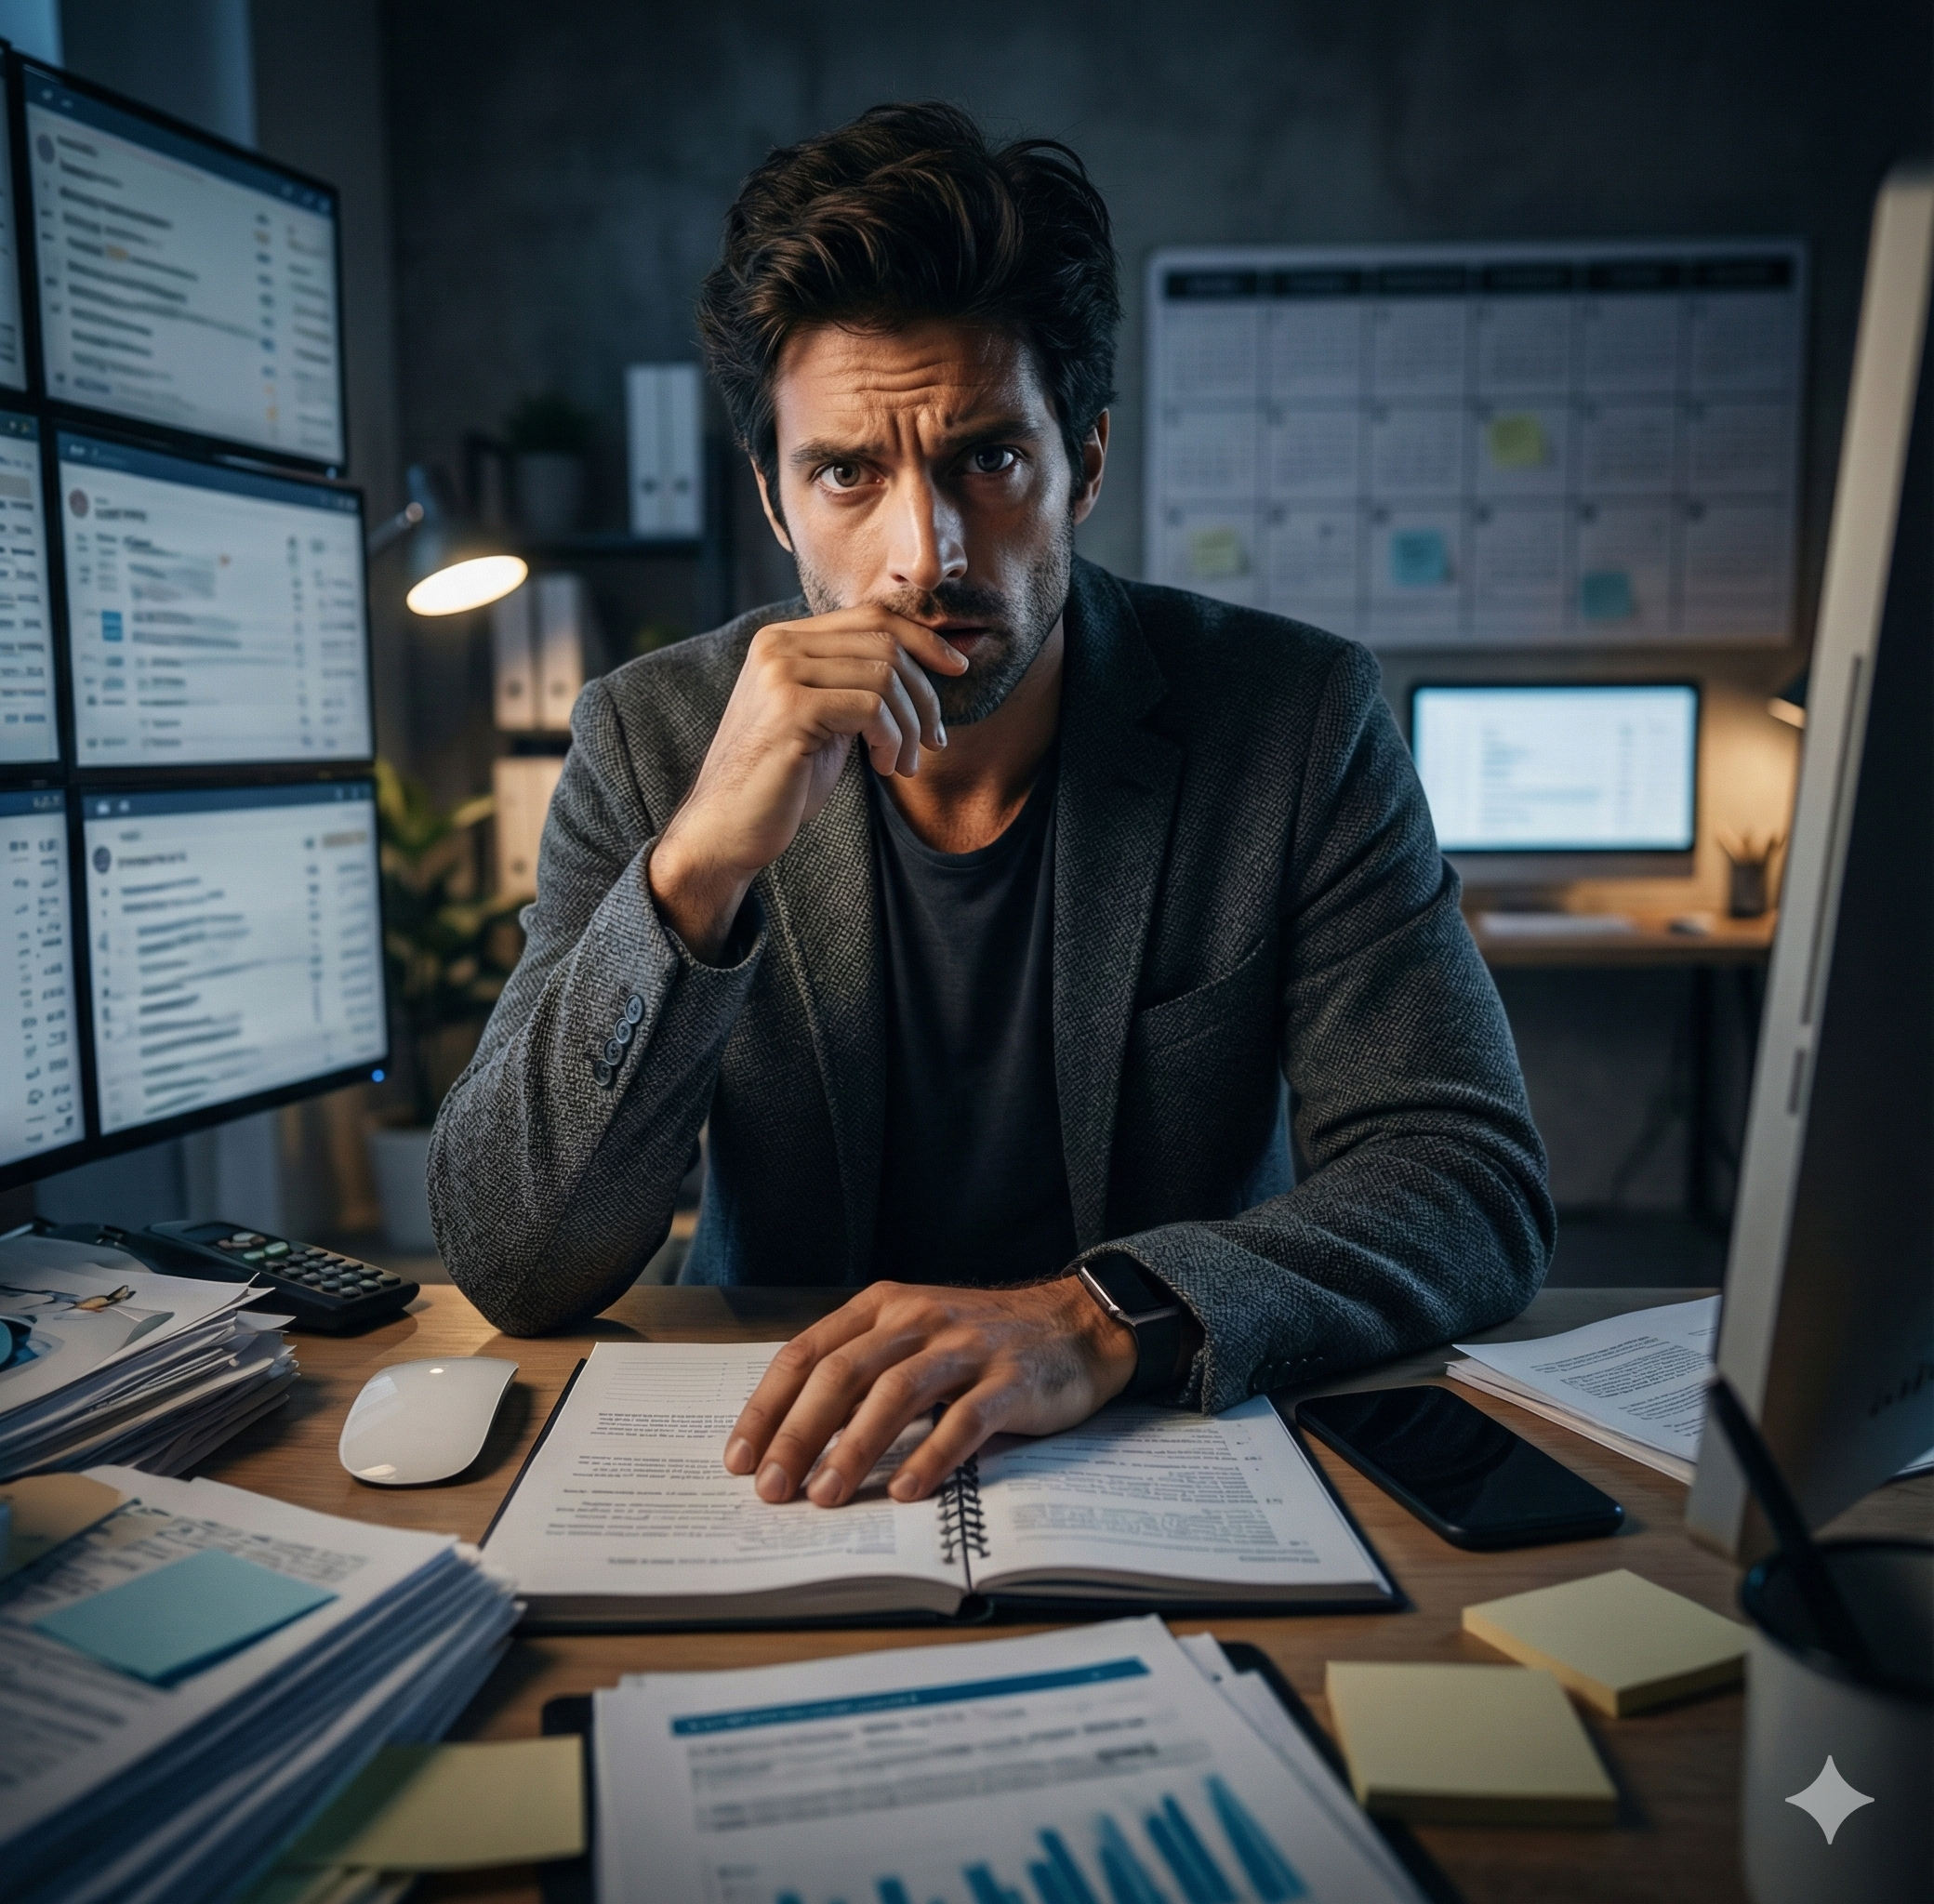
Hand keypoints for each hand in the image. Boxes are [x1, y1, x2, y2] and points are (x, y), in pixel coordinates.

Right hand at [647, 607, 969, 958]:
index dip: (922, 638)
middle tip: (933, 741)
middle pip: (884, 642)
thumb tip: (931, 661)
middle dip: (924, 694)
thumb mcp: (826, 720)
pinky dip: (893, 739)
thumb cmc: (781, 782)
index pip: (871, 616)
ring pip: (885, 675)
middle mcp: (778, 645)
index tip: (956, 669)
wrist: (726, 830)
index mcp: (783, 640)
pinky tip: (884, 767)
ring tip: (904, 764)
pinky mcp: (790, 708)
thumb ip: (856, 684)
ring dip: (911, 726)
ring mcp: (781, 672)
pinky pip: (872, 707)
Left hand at [721, 1279, 1138, 1506]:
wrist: (1079, 1324)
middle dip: (799, 1434)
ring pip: (895, 1394)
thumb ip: (863, 1371)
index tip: (741, 1458)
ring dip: (854, 1448)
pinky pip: (964, 1420)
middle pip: (842, 1374)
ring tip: (824, 1496)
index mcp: (884, 1308)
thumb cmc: (984, 1342)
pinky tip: (904, 1491)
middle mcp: (919, 1319)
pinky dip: (930, 1456)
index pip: (808, 1353)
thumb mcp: (915, 1338)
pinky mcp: (1011, 1379)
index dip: (769, 1407)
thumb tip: (795, 1438)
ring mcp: (967, 1347)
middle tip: (773, 1489)